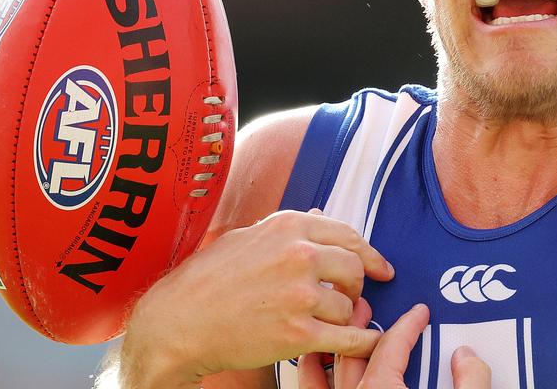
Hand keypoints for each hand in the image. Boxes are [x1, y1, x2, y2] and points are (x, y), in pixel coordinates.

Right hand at [121, 209, 394, 386]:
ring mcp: (300, 296)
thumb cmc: (205, 280)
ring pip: (349, 307)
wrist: (176, 323)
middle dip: (356, 287)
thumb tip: (322, 215)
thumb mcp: (246, 238)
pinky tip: (367, 342)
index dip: (369, 255)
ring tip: (328, 323)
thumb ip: (288, 228)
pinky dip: (363, 342)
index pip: (348, 236)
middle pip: (354, 270)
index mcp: (289, 227)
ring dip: (345, 318)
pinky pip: (348, 339)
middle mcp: (300, 255)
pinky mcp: (298, 334)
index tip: (380, 268)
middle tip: (350, 299)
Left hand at [302, 304, 490, 388]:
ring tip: (338, 323)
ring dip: (332, 340)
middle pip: (352, 349)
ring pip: (322, 368)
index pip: (393, 345)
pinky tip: (312, 356)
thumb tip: (466, 355)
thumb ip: (471, 383)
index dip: (409, 324)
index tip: (419, 313)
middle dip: (363, 324)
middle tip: (368, 303)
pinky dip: (309, 370)